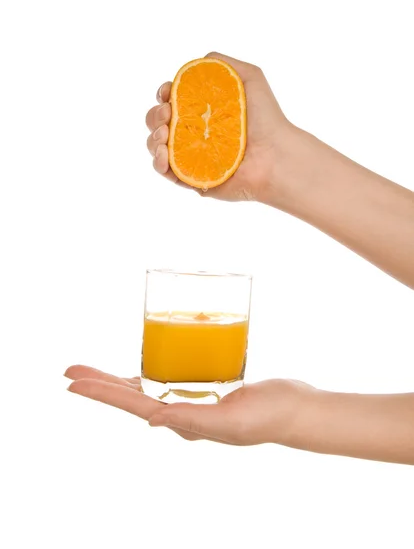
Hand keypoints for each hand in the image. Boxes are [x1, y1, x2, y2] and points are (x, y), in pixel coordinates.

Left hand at [65, 365, 315, 445]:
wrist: (296, 409)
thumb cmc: (268, 418)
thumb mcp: (231, 423)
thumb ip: (193, 422)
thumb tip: (154, 420)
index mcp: (183, 422)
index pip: (132, 405)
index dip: (101, 393)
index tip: (72, 382)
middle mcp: (182, 412)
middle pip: (130, 394)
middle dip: (99, 383)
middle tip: (70, 369)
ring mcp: (192, 399)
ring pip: (146, 385)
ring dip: (118, 377)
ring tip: (94, 368)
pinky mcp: (206, 386)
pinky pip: (171, 375)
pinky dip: (153, 367)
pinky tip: (147, 360)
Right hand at [145, 52, 294, 201]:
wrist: (275, 155)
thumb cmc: (267, 118)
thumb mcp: (250, 77)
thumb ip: (223, 64)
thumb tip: (196, 63)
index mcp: (203, 112)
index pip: (172, 101)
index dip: (164, 95)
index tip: (167, 93)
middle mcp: (195, 134)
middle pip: (159, 123)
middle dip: (155, 115)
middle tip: (168, 114)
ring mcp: (192, 157)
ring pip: (157, 147)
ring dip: (152, 138)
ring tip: (164, 135)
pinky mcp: (193, 179)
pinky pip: (166, 172)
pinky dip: (158, 162)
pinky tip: (163, 153)